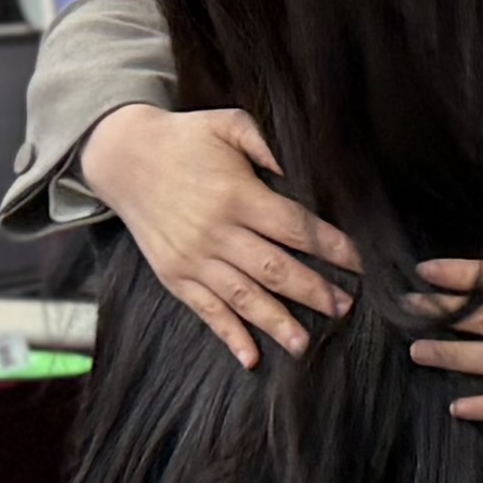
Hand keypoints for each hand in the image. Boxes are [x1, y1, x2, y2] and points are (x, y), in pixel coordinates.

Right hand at [84, 103, 358, 366]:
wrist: (123, 157)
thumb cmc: (185, 137)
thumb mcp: (229, 124)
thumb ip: (267, 143)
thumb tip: (300, 171)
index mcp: (237, 195)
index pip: (296, 228)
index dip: (332, 248)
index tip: (360, 263)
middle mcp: (217, 232)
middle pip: (276, 270)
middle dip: (315, 291)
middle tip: (344, 308)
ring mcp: (194, 258)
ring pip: (244, 298)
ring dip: (278, 323)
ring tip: (305, 344)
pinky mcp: (175, 276)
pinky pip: (207, 311)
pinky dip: (229, 336)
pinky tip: (251, 358)